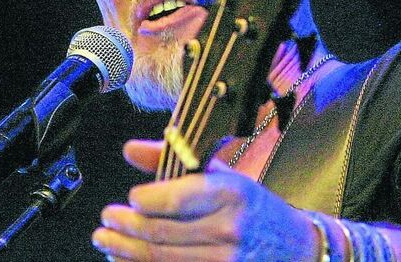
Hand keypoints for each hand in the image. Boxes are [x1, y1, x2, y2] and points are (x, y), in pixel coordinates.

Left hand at [91, 139, 319, 260]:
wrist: (294, 248)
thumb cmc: (254, 208)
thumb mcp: (223, 175)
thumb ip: (174, 160)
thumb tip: (130, 149)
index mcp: (230, 192)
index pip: (175, 199)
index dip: (143, 201)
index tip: (130, 197)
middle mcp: (227, 227)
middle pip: (160, 233)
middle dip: (123, 226)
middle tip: (106, 219)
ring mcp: (224, 260)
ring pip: (160, 259)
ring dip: (125, 250)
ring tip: (106, 239)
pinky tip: (125, 258)